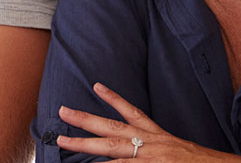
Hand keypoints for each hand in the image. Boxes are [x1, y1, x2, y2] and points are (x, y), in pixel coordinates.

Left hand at [55, 83, 240, 161]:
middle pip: (113, 128)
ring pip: (113, 149)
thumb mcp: (179, 153)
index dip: (114, 98)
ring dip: (86, 146)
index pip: (134, 112)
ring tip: (63, 142)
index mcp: (160, 136)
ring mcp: (153, 157)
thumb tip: (138, 151)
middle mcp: (154, 143)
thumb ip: (159, 150)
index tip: (96, 84)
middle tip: (61, 112)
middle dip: (86, 120)